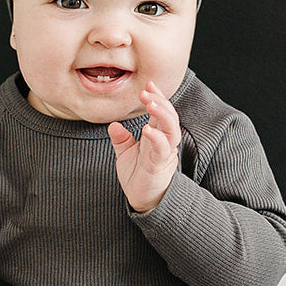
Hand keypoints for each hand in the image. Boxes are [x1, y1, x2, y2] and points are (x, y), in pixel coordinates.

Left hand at [108, 82, 180, 212]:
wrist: (143, 201)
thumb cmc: (137, 176)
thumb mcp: (125, 154)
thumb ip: (121, 139)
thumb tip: (113, 125)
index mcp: (156, 136)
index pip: (161, 112)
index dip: (157, 97)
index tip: (148, 84)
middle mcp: (164, 142)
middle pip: (169, 116)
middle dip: (160, 101)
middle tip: (146, 90)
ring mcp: (164, 153)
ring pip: (172, 129)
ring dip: (162, 114)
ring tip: (151, 103)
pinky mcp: (160, 165)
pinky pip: (162, 149)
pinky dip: (156, 137)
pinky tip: (147, 129)